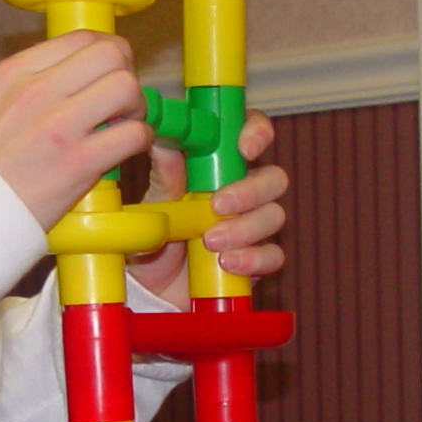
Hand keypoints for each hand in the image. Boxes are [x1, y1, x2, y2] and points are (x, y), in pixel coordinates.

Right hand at [0, 32, 151, 229]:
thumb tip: (63, 78)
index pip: (81, 38)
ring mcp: (58, 125)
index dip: (106, 53)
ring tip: (123, 125)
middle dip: (125, 73)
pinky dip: (138, 139)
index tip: (107, 75)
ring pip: (126, 87)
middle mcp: (36, 90)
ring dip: (136, 106)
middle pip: (110, 53)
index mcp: (13, 72)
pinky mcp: (77, 163)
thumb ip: (21, 85)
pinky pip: (133, 134)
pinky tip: (124, 150)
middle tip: (121, 100)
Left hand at [127, 109, 288, 310]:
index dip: (257, 132)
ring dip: (245, 227)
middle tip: (218, 205)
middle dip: (251, 189)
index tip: (244, 147)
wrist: (147, 289)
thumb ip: (165, 175)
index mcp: (218, 168)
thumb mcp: (153, 206)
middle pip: (273, 177)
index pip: (250, 136)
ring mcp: (251, 227)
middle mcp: (241, 193)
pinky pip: (273, 255)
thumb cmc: (153, 238)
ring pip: (275, 215)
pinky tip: (228, 263)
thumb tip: (164, 140)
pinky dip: (254, 259)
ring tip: (210, 242)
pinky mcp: (255, 262)